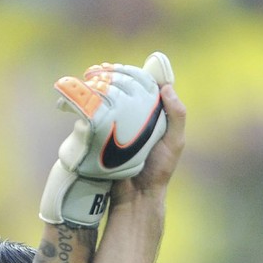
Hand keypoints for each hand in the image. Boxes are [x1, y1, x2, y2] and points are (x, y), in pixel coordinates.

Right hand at [41, 52, 172, 226]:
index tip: (126, 66)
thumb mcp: (175, 142)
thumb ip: (177, 116)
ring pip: (108, 103)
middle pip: (123, 92)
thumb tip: (166, 87)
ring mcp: (117, 128)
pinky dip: (90, 108)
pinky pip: (96, 119)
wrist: (135, 196)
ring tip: (90, 79)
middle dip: (112, 79)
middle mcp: (135, 119)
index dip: (136, 75)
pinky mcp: (102, 138)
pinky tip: (84, 99)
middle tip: (102, 69)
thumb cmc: (158, 170)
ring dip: (99, 91)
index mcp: (153, 117)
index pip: (144, 89)